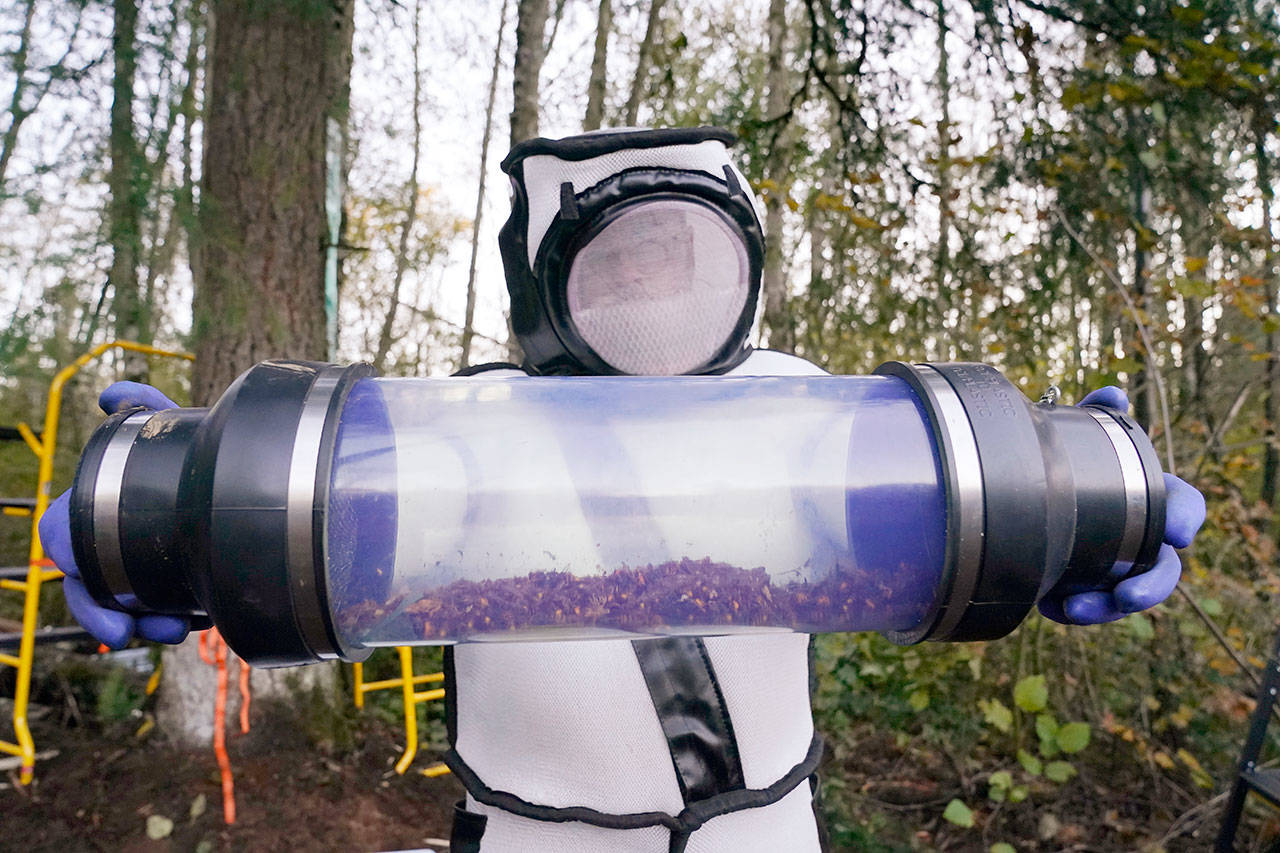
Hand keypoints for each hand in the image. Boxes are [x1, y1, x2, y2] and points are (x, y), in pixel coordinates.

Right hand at [39, 382, 191, 648]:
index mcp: (94, 513)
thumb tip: (112, 394)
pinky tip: (203, 620)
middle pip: (95, 595)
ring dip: (148, 625)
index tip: (100, 597)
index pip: (70, 555)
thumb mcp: (171, 428)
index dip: (81, 583)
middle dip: (106, 616)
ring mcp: (145, 568)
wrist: (247, 477)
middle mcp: (112, 545)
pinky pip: (170, 611)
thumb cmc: (192, 449)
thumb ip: (144, 406)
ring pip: (133, 610)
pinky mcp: (179, 584)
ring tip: (177, 631)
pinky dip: (177, 618)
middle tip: (132, 631)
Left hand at [1038, 386, 1205, 624]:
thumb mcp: (1078, 437)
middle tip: (1127, 595)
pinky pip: (1085, 607)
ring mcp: (1114, 568)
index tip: (1179, 533)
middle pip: (1163, 570)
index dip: (1187, 518)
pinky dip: (1068, 609)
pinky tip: (1050, 607)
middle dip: (1151, 587)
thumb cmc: (1069, 467)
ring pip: (1124, 598)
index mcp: (1149, 499)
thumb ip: (1096, 415)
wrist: (1024, 498)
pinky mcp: (1083, 588)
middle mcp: (1140, 540)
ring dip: (1105, 608)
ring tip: (1077, 610)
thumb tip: (1113, 395)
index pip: (1184, 507)